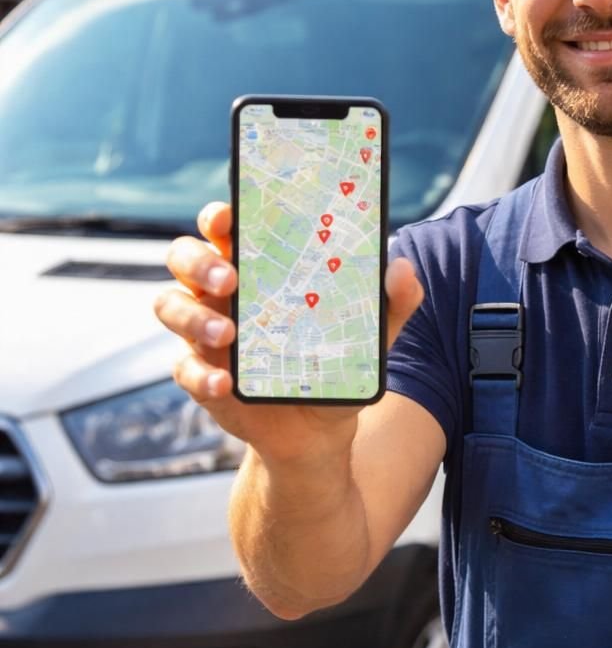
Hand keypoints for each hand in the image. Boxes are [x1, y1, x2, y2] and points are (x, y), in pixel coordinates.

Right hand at [154, 201, 423, 461]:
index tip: (228, 216)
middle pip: (185, 257)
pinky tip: (223, 382)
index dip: (218, 215)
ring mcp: (205, 333)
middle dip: (199, 261)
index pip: (225, 228)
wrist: (319, 432)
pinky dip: (200, 374)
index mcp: (257, 268)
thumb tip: (403, 269)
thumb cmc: (337, 365)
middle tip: (230, 278)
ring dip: (193, 316)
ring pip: (170, 306)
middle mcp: (222, 293)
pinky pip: (184, 368)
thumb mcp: (371, 336)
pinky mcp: (201, 374)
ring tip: (229, 333)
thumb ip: (391, 304)